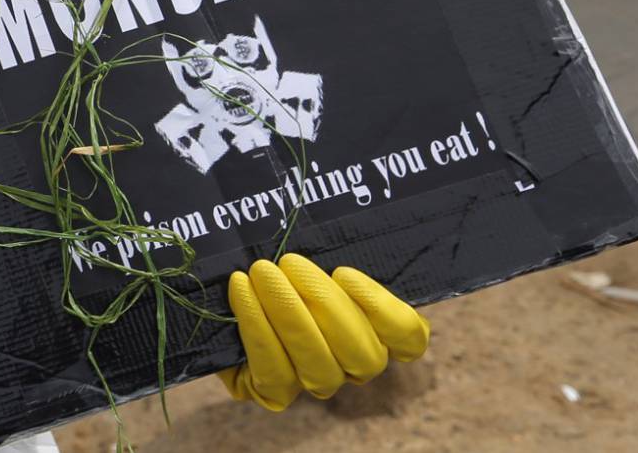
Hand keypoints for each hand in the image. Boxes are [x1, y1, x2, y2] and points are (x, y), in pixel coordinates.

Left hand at [221, 254, 429, 410]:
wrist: (228, 290)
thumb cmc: (278, 265)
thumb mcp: (310, 255)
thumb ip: (330, 253)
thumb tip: (334, 244)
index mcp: (375, 330)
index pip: (409, 339)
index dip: (385, 311)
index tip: (344, 272)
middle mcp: (352, 365)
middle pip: (364, 356)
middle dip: (325, 304)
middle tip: (289, 262)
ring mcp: (316, 382)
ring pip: (320, 367)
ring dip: (289, 315)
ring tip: (262, 272)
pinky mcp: (275, 392)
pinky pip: (275, 373)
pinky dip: (258, 329)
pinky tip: (242, 291)